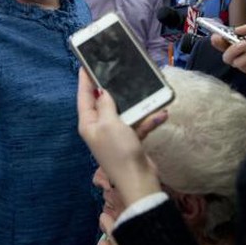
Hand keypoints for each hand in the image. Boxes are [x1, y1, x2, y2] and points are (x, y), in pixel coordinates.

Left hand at [77, 69, 162, 206]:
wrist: (139, 180)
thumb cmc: (119, 150)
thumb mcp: (109, 123)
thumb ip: (105, 105)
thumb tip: (101, 91)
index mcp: (88, 124)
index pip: (83, 97)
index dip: (84, 80)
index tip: (86, 64)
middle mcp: (99, 128)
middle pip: (102, 102)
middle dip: (110, 87)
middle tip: (115, 69)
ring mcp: (115, 134)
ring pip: (123, 112)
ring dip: (135, 104)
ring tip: (142, 87)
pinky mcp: (130, 140)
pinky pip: (138, 124)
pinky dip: (148, 119)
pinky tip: (162, 113)